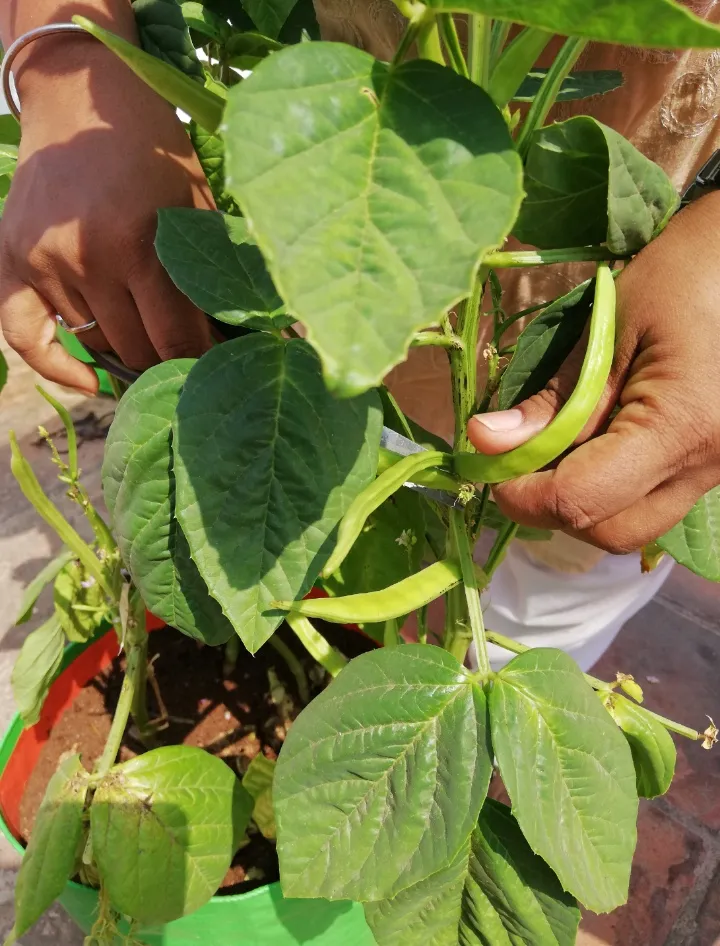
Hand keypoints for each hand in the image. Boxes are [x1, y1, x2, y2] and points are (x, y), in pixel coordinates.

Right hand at [0, 36, 213, 393]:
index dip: (204, 363)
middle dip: (171, 360)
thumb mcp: (198, 205)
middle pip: (136, 349)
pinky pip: (24, 336)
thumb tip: (251, 335)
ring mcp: (44, 260)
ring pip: (94, 344)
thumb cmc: (154, 151)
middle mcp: (87, 257)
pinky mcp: (10, 259)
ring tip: (155, 350)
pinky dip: (58, 367)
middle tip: (193, 358)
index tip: (222, 369)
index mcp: (141, 242)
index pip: (178, 339)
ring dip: (127, 354)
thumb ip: (216, 271)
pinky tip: (91, 380)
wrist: (81, 95)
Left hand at [467, 193, 719, 553]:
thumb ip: (550, 399)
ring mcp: (714, 472)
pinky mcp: (710, 467)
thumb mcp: (606, 330)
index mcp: (680, 427)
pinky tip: (592, 444)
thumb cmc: (683, 276)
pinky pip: (648, 502)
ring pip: (631, 527)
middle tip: (517, 462)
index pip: (582, 498)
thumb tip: (484, 441)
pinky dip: (609, 490)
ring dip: (581, 503)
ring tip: (555, 449)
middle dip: (550, 507)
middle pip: (609, 531)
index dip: (522, 493)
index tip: (489, 464)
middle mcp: (705, 466)